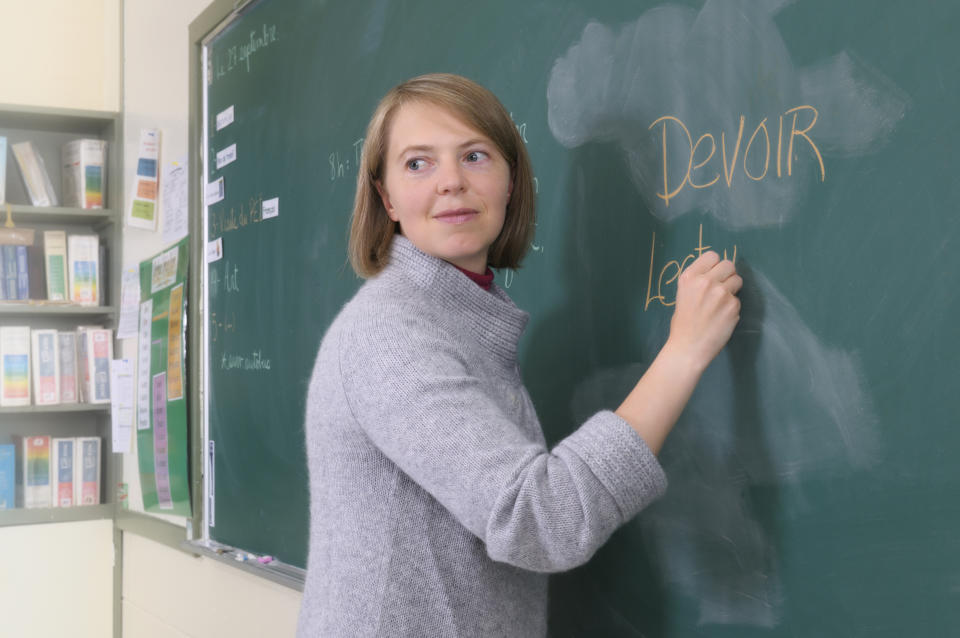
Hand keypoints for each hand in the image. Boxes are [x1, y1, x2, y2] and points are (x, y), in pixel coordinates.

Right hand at [665, 251, 741, 371]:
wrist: (688, 347)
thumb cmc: (682, 324)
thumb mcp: (683, 295)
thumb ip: (698, 282)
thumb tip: (716, 273)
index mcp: (689, 277)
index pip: (712, 256)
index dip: (715, 265)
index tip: (713, 275)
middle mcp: (705, 281)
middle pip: (728, 264)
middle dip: (727, 275)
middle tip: (722, 288)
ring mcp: (720, 293)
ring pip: (737, 280)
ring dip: (732, 290)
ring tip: (721, 304)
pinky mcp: (733, 306)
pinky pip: (738, 300)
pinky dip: (732, 308)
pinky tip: (722, 318)